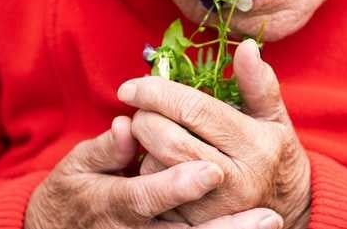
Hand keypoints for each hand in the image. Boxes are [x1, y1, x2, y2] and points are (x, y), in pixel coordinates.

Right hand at [24, 116, 283, 228]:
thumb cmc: (76, 191)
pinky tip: (256, 228)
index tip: (211, 173)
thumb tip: (128, 127)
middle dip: (224, 227)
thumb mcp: (78, 166)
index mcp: (111, 202)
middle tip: (265, 217)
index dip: (176, 186)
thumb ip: (104, 149)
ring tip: (270, 222)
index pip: (144, 197)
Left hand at [117, 40, 310, 228]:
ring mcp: (215, 209)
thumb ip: (258, 84)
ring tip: (151, 135)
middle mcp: (236, 180)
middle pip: (170, 141)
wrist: (291, 208)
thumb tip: (246, 47)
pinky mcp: (198, 225)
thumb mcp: (274, 117)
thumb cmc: (275, 154)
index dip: (158, 93)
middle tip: (142, 111)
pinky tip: (155, 161)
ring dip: (143, 148)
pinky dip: (147, 174)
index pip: (195, 110)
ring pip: (157, 170)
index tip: (132, 86)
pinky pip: (156, 198)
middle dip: (145, 119)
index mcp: (255, 146)